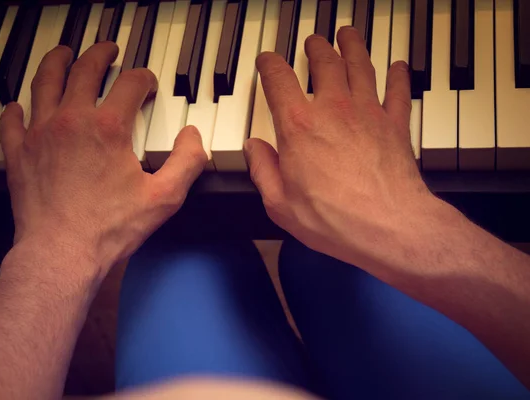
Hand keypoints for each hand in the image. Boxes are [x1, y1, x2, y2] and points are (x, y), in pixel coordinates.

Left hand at [0, 42, 206, 277]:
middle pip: (84, 71)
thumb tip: (193, 137)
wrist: (62, 253)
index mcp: (108, 127)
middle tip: (107, 50)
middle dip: (99, 55)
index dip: (143, 78)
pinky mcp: (19, 154)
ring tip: (62, 54)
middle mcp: (71, 120)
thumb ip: (187, 161)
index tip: (147, 83)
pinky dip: (17, 109)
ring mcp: (40, 134)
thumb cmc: (110, 228)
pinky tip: (20, 106)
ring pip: (45, 83)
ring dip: (56, 63)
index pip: (129, 83)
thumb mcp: (165, 197)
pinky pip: (13, 121)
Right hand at [244, 27, 440, 270]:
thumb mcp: (280, 203)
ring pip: (361, 66)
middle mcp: (333, 110)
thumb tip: (254, 149)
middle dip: (316, 48)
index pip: (279, 80)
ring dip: (353, 46)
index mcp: (299, 127)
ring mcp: (368, 113)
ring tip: (349, 34)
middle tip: (314, 42)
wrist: (388, 227)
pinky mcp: (395, 126)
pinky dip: (399, 76)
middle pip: (325, 63)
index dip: (270, 65)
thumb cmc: (335, 219)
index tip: (267, 61)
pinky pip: (398, 91)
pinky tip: (398, 67)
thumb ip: (263, 170)